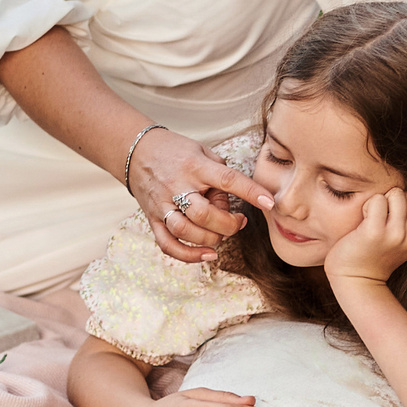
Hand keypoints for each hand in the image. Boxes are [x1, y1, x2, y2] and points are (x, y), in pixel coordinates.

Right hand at [128, 128, 272, 263]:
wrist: (136, 151)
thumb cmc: (176, 151)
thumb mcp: (203, 152)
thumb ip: (220, 174)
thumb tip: (233, 203)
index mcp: (194, 166)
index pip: (227, 179)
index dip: (250, 192)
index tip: (270, 202)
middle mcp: (177, 186)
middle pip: (204, 214)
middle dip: (228, 224)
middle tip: (239, 222)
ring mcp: (162, 204)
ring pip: (185, 231)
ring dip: (210, 239)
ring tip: (222, 234)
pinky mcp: (152, 218)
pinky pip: (168, 244)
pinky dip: (188, 255)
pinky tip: (207, 254)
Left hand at [325, 190, 406, 290]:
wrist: (357, 280)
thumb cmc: (376, 255)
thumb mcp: (403, 241)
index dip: (400, 207)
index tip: (389, 224)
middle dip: (391, 202)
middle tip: (379, 222)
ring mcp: (396, 234)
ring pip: (395, 194)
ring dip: (380, 203)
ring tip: (372, 222)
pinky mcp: (376, 231)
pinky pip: (377, 199)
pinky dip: (368, 206)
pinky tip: (363, 223)